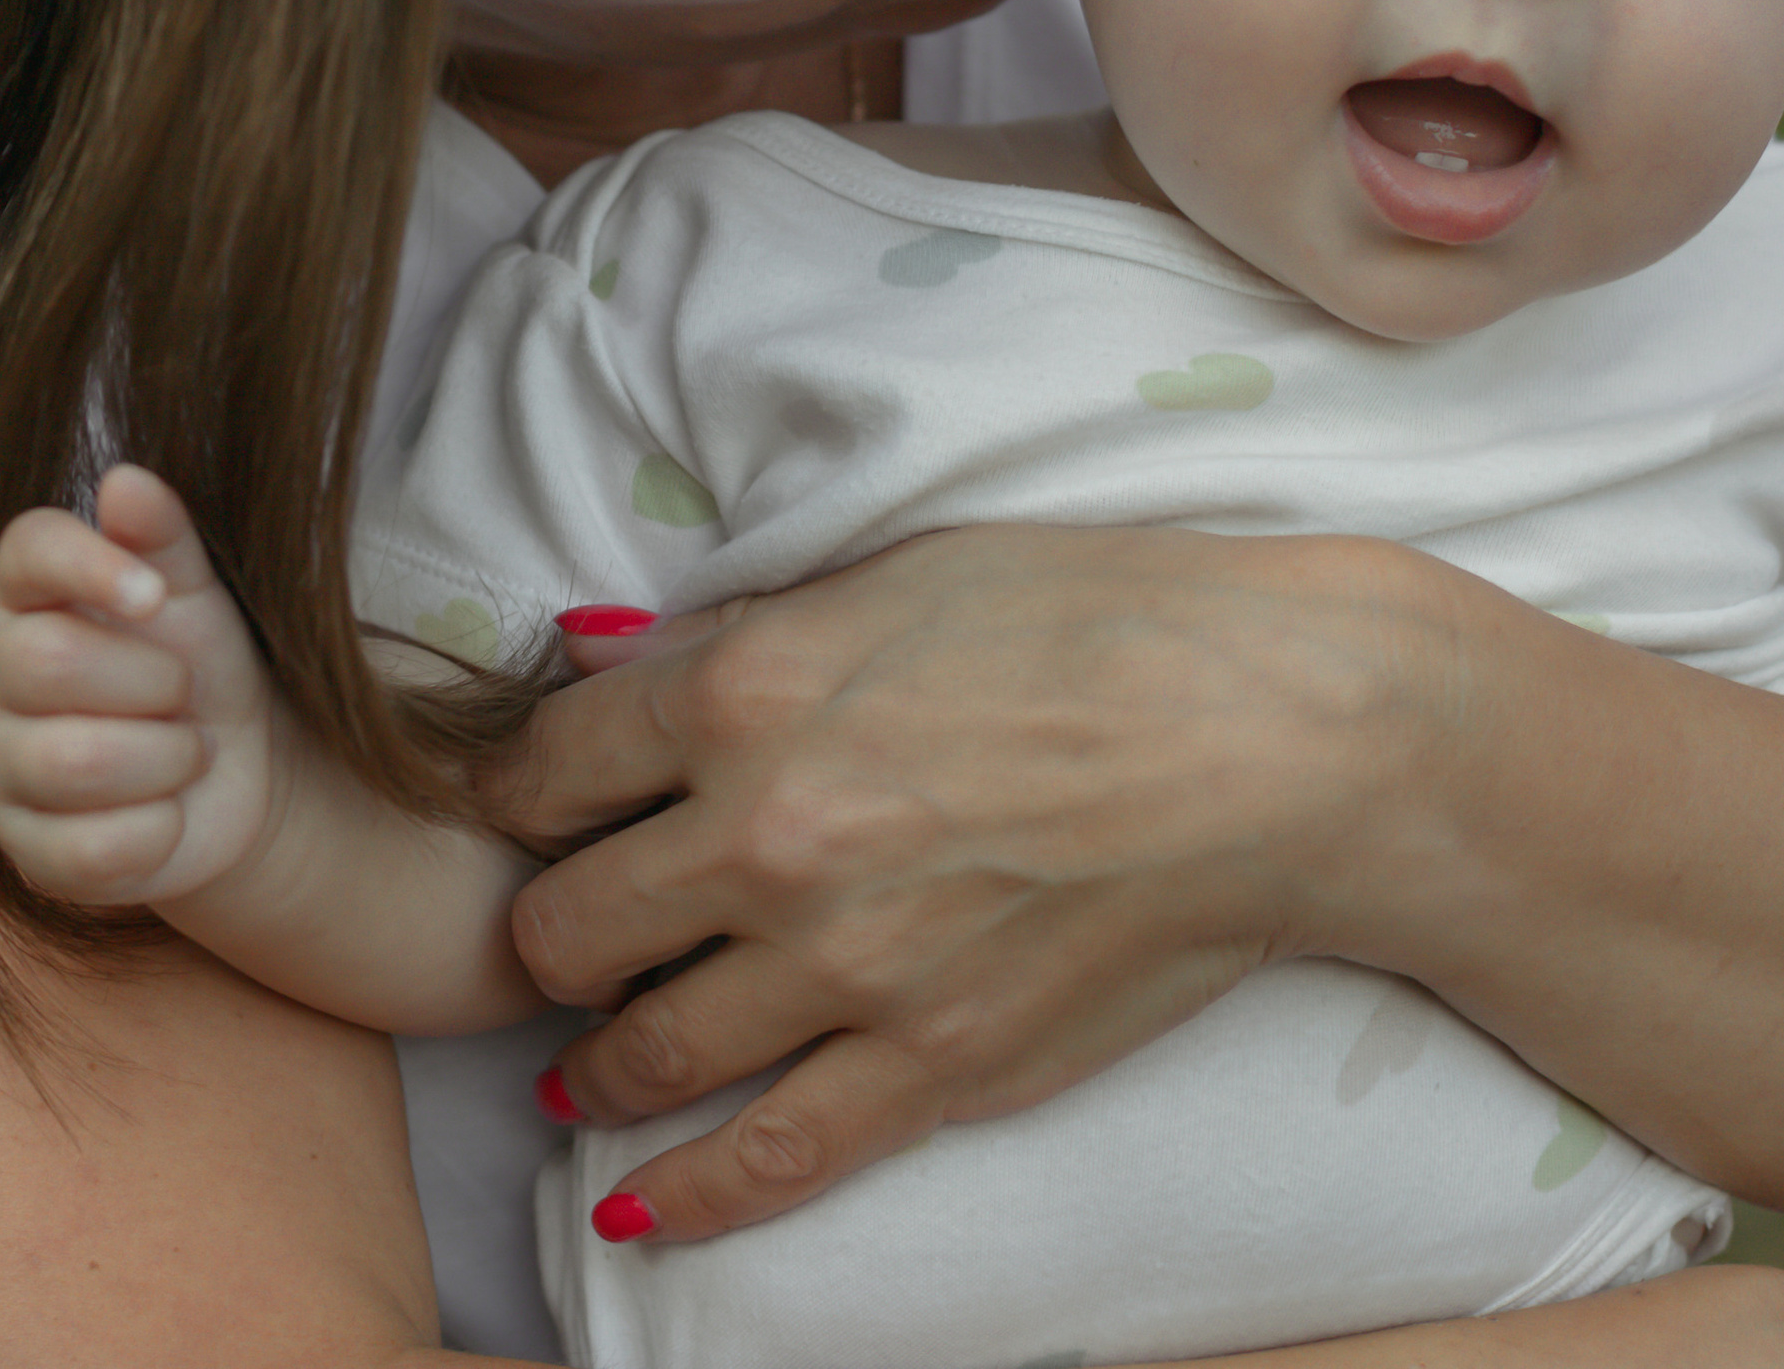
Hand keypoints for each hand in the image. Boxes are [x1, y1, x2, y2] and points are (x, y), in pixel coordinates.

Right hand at [0, 465, 279, 905]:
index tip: (156, 596)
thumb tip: (126, 480)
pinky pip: (96, 849)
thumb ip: (161, 535)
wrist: (233, 772)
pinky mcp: (28, 856)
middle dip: (152, 680)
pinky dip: (162, 828)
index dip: (91, 566)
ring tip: (184, 748)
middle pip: (46, 662)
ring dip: (167, 756)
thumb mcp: (190, 592)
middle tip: (182, 690)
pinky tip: (167, 810)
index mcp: (24, 594)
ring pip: (74, 762)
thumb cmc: (193, 659)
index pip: (26, 549)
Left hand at [505, 521, 1455, 1242]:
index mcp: (743, 693)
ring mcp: (845, 968)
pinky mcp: (933, 1067)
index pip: (541, 769)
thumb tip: (602, 666)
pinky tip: (640, 1205)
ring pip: (639, 1052)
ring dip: (592, 1061)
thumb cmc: (1086, 618)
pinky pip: (768, 1160)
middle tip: (567, 925)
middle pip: (562, 926)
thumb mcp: (885, 579)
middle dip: (547, 929)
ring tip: (584, 1061)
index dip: (514, 792)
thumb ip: (731, 635)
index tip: (523, 807)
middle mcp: (765, 837)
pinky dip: (686, 1196)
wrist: (1270, 738)